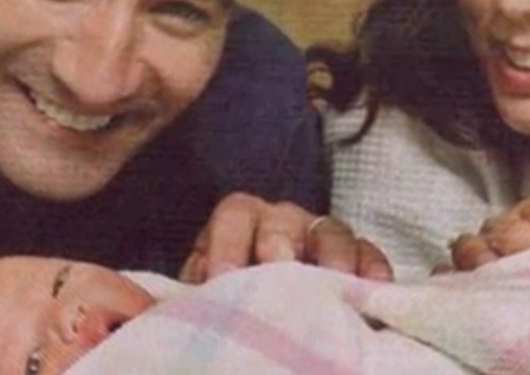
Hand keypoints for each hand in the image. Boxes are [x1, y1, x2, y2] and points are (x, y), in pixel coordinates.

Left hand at [179, 192, 392, 282]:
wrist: (269, 303)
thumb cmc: (230, 299)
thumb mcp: (205, 295)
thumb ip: (190, 298)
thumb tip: (154, 316)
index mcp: (241, 222)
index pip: (235, 213)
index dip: (228, 242)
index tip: (224, 280)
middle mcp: (283, 220)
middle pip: (285, 216)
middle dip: (280, 239)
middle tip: (279, 264)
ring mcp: (321, 234)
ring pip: (330, 228)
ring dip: (331, 253)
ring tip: (333, 278)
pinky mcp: (357, 255)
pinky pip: (368, 251)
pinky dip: (372, 265)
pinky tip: (376, 285)